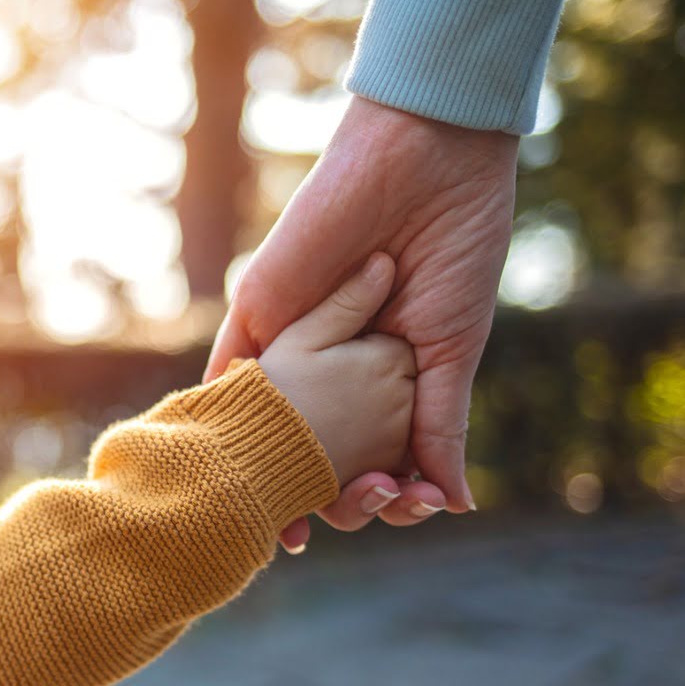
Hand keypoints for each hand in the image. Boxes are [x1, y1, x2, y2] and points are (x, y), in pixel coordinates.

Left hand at [212, 97, 516, 541]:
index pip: (373, 452)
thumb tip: (454, 506)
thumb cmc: (453, 247)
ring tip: (296, 522)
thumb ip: (440, 425)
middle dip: (332, 495)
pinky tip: (238, 462)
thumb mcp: (450, 349)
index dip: (384, 490)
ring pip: (272, 426)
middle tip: (363, 508)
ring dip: (278, 476)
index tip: (408, 509)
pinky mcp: (259, 310)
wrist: (424, 163)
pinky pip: (231, 371)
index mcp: (381, 375)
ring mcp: (291, 341)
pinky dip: (231, 418)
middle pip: (316, 451)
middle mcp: (330, 366)